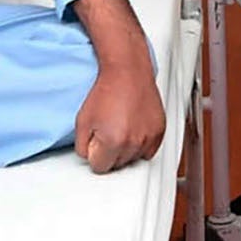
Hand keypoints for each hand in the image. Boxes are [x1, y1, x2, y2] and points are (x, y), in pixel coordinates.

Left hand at [73, 54, 165, 173]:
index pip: (100, 168)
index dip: (95, 155)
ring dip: (126, 149)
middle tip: (108, 132)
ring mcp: (148, 137)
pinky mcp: (159, 131)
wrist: (127, 72)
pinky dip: (141, 144)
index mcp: (112, 142)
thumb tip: (90, 156)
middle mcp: (133, 142)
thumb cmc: (106, 92)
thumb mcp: (82, 121)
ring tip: (121, 128)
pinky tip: (133, 130)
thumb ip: (82, 146)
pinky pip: (149, 151)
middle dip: (110, 152)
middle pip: (118, 165)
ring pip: (134, 159)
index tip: (96, 143)